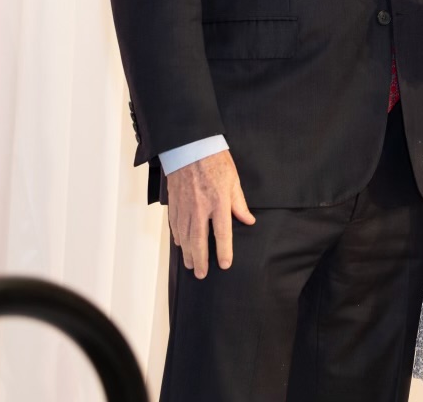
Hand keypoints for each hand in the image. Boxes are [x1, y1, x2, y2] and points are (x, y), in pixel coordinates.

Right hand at [166, 149, 255, 278]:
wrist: (190, 146)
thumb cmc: (215, 161)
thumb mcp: (234, 181)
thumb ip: (239, 204)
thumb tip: (248, 220)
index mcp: (218, 201)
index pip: (222, 232)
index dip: (224, 251)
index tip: (225, 264)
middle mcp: (200, 207)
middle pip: (199, 240)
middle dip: (201, 260)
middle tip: (202, 274)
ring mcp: (185, 206)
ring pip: (185, 236)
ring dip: (188, 253)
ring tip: (191, 265)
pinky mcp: (174, 202)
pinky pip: (175, 225)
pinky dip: (178, 237)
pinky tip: (181, 245)